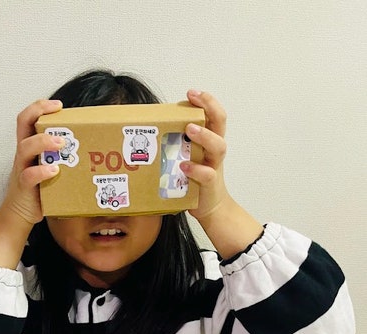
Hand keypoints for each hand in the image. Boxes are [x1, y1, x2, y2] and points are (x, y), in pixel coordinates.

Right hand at [0, 99, 62, 267]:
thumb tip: (93, 149)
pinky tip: (54, 171)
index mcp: (29, 147)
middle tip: (60, 116)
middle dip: (40, 115)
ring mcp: (21, 168)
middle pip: (23, 125)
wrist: (20, 214)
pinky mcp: (24, 186)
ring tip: (61, 144)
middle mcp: (23, 154)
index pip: (27, 118)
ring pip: (25, 147)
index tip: (58, 104)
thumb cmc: (39, 189)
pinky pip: (29, 175)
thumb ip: (62, 157)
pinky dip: (41, 171)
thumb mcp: (49, 167)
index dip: (39, 107)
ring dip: (43, 142)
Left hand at [181, 90, 263, 257]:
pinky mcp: (210, 184)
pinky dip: (196, 169)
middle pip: (221, 123)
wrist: (210, 208)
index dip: (207, 101)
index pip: (214, 115)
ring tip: (190, 129)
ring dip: (205, 136)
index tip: (192, 92)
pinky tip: (184, 166)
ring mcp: (214, 166)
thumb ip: (176, 144)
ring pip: (218, 146)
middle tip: (194, 97)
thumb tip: (146, 132)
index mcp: (209, 141)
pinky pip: (207, 174)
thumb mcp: (186, 157)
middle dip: (210, 107)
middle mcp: (214, 151)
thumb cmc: (194, 180)